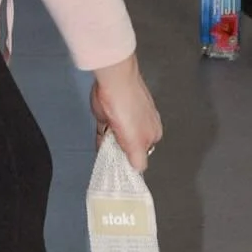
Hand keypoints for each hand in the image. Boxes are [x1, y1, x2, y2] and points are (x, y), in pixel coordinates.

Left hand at [90, 55, 162, 170]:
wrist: (113, 81)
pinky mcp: (108, 115)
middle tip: (110, 160)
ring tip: (104, 152)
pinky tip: (99, 145)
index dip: (131, 161)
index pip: (142, 156)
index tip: (120, 168)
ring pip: (114, 140)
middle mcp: (140, 126)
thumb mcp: (136, 141)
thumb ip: (139, 159)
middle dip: (119, 154)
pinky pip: (103, 133)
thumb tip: (138, 170)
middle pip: (128, 148)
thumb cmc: (128, 105)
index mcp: (152, 132)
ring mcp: (123, 120)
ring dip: (108, 147)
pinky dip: (101, 140)